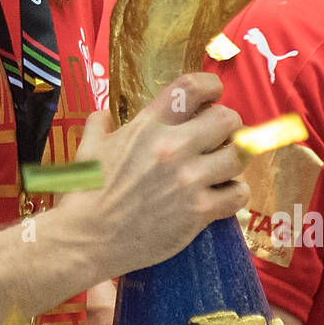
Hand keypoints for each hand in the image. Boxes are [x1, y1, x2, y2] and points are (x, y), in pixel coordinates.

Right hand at [61, 71, 249, 278]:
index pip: (192, 88)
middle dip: (228, 126)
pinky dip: (235, 193)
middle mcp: (172, 147)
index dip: (211, 86)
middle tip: (220, 138)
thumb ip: (99, 125)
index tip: (214, 94)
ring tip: (222, 168)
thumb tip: (104, 114)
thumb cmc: (84, 193)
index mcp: (147, 126)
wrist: (87, 238)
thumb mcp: (88, 148)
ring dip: (234, 160)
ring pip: (239, 156)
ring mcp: (188, 179)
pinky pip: (238, 194)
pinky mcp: (199, 211)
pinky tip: (222, 195)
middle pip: (227, 119)